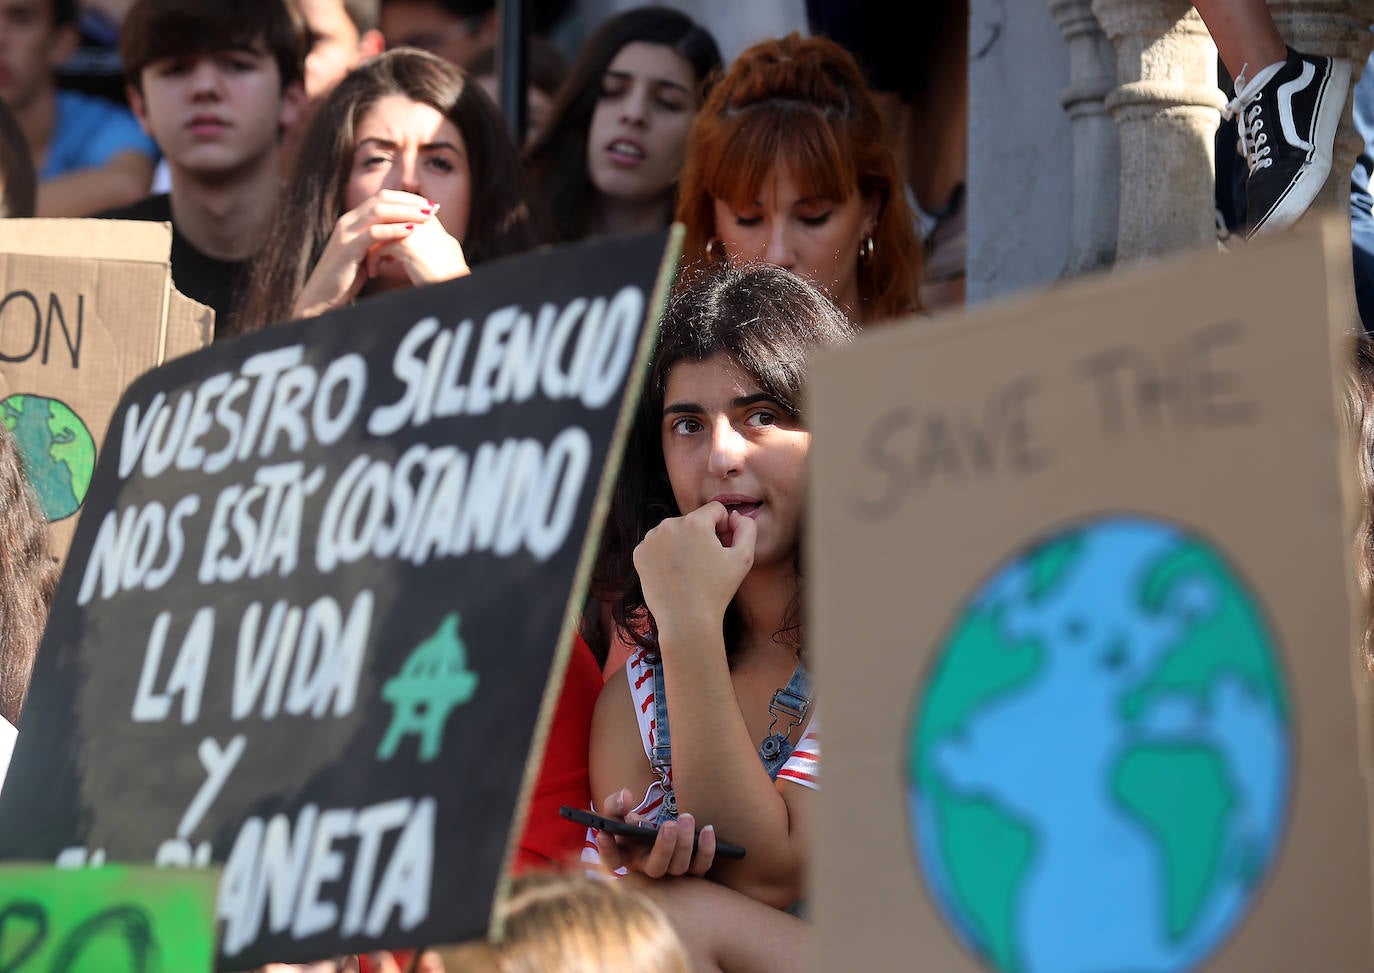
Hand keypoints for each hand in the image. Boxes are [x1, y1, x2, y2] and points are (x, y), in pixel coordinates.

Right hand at [290, 190, 438, 318]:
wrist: (321, 296)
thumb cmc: (346, 278)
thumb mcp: (365, 254)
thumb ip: (379, 241)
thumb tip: (404, 235)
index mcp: (353, 220)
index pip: (383, 197)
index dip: (407, 198)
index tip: (430, 205)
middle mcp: (349, 221)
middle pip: (382, 199)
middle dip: (410, 201)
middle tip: (434, 207)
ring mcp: (346, 233)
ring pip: (379, 211)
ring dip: (406, 212)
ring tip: (428, 216)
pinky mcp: (348, 248)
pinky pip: (373, 233)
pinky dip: (394, 230)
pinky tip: (412, 231)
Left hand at [365, 207, 469, 285]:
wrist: (455, 284)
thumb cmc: (451, 273)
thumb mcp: (444, 250)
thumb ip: (431, 240)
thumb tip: (421, 243)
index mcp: (430, 220)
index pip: (399, 215)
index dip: (387, 229)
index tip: (380, 243)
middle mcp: (421, 220)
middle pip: (387, 221)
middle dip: (375, 236)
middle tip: (368, 249)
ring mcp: (413, 229)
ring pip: (380, 233)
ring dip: (372, 249)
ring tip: (371, 264)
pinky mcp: (405, 243)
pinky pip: (379, 248)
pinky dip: (373, 261)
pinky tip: (374, 273)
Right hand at [594, 788, 716, 878]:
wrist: (655, 826)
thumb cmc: (632, 822)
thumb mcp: (618, 811)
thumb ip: (616, 804)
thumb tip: (625, 796)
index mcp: (625, 855)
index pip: (612, 859)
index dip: (607, 849)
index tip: (605, 833)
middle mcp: (646, 867)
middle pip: (655, 868)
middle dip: (664, 847)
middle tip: (669, 825)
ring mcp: (669, 869)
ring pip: (679, 867)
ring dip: (685, 845)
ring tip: (686, 818)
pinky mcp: (690, 868)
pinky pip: (700, 867)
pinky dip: (706, 850)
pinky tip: (708, 829)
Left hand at [632, 502, 755, 634]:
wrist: (686, 620)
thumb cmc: (717, 591)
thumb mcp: (744, 558)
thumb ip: (747, 528)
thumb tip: (734, 515)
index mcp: (694, 522)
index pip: (715, 510)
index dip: (724, 528)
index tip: (721, 549)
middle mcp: (668, 525)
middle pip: (694, 521)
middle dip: (702, 536)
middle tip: (705, 564)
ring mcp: (650, 539)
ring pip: (675, 532)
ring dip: (683, 544)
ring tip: (689, 570)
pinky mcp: (639, 553)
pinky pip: (659, 545)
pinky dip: (666, 555)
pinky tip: (674, 574)